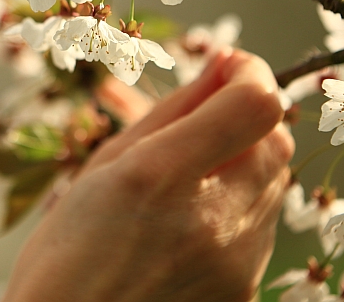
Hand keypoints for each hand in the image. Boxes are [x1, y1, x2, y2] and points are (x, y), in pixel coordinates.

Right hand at [2, 49, 293, 301]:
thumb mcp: (103, 166)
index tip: (230, 66)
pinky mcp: (245, 293)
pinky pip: (263, 229)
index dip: (250, 73)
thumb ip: (170, 111)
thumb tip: (221, 65)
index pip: (255, 104)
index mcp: (159, 176)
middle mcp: (210, 221)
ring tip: (188, 181)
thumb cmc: (66, 254)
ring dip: (244, 163)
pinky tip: (192, 223)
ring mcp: (235, 264)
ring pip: (275, 184)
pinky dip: (239, 209)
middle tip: (206, 121)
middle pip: (277, 140)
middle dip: (248, 117)